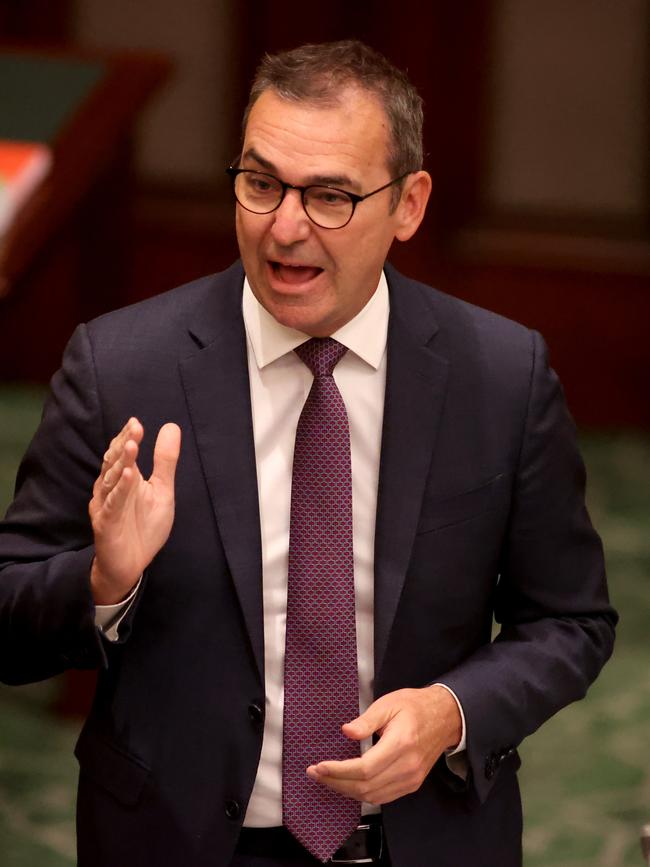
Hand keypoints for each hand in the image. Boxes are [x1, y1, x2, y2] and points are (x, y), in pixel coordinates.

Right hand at [89, 418, 180, 603]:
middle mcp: (110, 489)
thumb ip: (165, 461)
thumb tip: (171, 427)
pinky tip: (129, 475)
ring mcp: (106, 505)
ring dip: (122, 462)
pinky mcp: (106, 523)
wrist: (131, 564)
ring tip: (133, 445)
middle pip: (115, 462)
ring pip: (112, 480)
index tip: (136, 422)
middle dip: (125, 444)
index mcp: (123, 479)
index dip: (128, 437)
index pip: (123, 453)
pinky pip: (113, 504)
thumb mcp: (162, 490)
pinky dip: (121, 489)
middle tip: (135, 426)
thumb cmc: (144, 526)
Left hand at [306, 685, 461, 804]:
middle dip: (336, 782)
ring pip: (373, 796)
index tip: (319, 766)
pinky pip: (383, 797)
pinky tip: (347, 784)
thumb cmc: (415, 706)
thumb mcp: (389, 703)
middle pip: (366, 786)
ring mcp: (411, 778)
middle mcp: (407, 766)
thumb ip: (367, 720)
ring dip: (346, 790)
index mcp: (401, 744)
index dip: (339, 771)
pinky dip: (362, 794)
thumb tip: (346, 731)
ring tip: (327, 779)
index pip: (365, 768)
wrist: (445, 717)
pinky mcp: (412, 784)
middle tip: (315, 773)